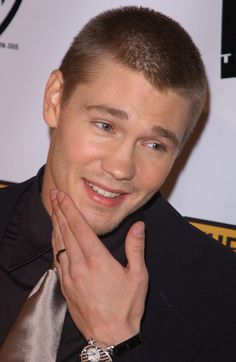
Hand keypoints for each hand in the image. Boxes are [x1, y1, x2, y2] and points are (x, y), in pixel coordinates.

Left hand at [50, 189, 147, 345]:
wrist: (110, 336)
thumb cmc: (126, 307)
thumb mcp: (138, 276)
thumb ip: (136, 247)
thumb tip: (138, 225)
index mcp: (97, 260)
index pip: (79, 227)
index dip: (69, 209)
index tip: (61, 196)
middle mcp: (79, 265)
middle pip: (65, 232)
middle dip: (59, 210)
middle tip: (53, 195)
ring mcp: (69, 276)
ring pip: (58, 244)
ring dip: (55, 225)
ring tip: (52, 210)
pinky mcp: (65, 285)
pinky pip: (56, 258)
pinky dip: (55, 243)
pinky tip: (55, 237)